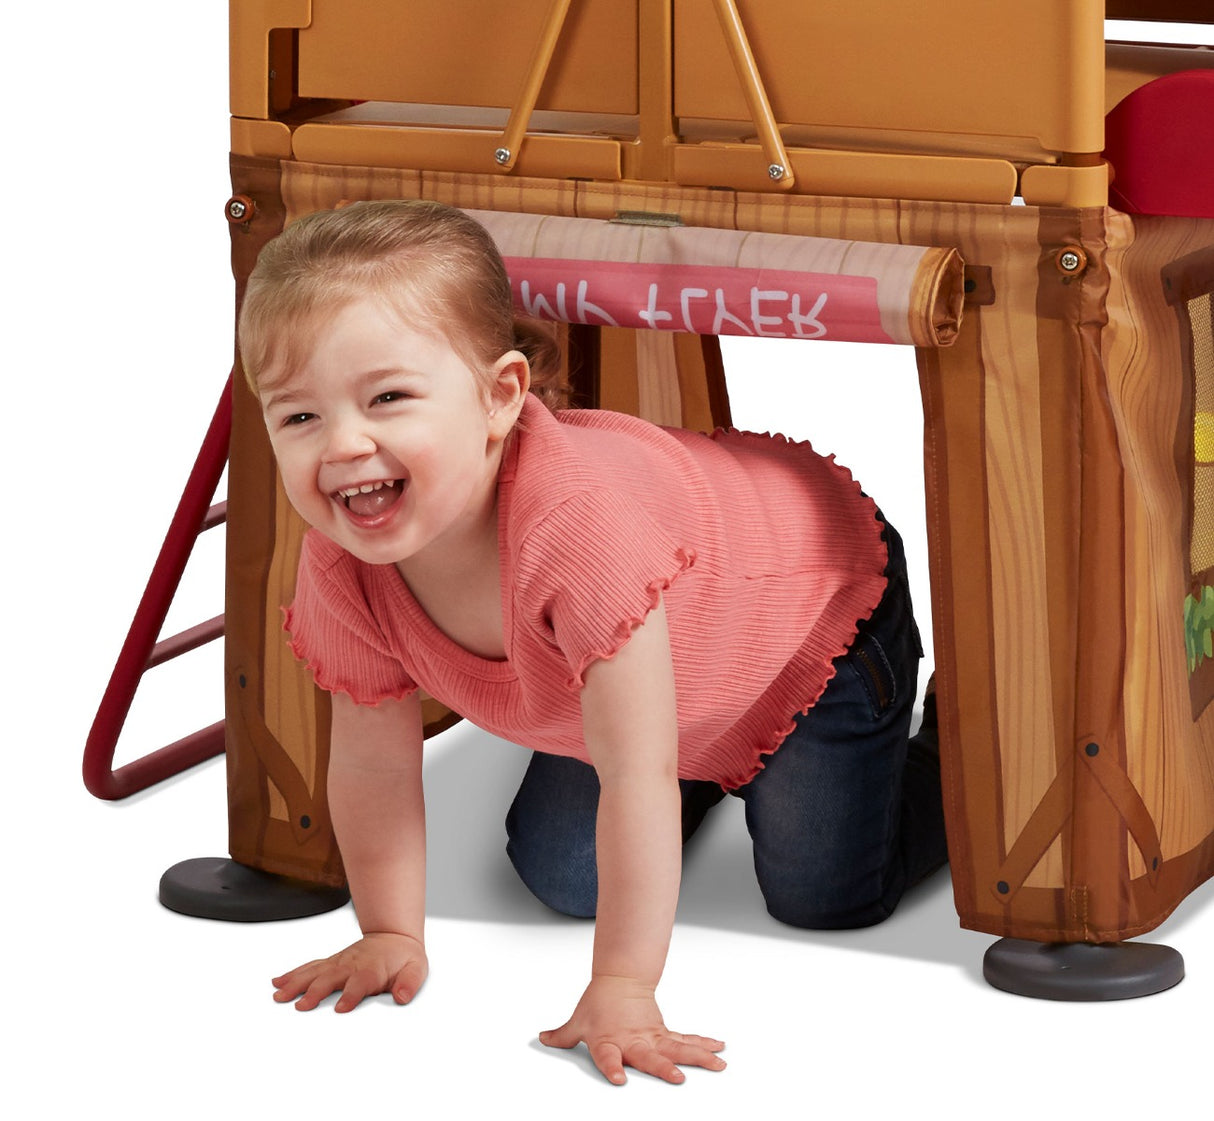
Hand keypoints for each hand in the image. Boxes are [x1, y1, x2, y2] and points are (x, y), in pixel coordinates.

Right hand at [271, 931, 427, 1011]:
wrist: (394, 936)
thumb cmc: (404, 957)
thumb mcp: (416, 969)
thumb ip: (409, 982)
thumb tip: (402, 996)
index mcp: (371, 970)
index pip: (360, 983)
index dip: (351, 995)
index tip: (341, 1008)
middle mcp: (351, 965)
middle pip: (331, 978)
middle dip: (315, 992)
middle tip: (301, 1006)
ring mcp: (338, 963)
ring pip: (314, 972)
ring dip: (296, 983)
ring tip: (279, 995)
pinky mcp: (330, 963)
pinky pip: (309, 967)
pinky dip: (293, 974)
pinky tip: (278, 982)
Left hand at [540, 975, 725, 1084]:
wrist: (619, 980)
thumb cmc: (599, 1004)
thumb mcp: (578, 1021)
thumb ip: (563, 1035)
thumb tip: (543, 1038)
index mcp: (609, 1041)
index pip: (608, 1057)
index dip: (611, 1068)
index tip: (619, 1079)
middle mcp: (633, 1042)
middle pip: (650, 1058)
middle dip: (663, 1069)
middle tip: (678, 1079)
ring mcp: (651, 1038)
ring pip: (677, 1049)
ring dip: (698, 1057)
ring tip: (717, 1065)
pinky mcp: (663, 1034)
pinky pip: (685, 1041)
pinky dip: (703, 1044)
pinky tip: (719, 1050)